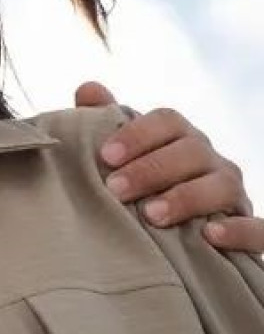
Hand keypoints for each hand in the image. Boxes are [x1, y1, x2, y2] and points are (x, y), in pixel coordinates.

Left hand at [76, 82, 263, 254]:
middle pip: (192, 151)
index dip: (137, 134)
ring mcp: (236, 196)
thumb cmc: (147, 195)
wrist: (184, 244)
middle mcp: (213, 163)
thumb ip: (107, 124)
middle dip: (151, 169)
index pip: (168, 121)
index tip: (105, 156)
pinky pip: (259, 228)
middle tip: (115, 189)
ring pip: (223, 185)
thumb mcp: (126, 162)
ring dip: (187, 198)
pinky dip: (239, 230)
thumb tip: (88, 89)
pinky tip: (210, 236)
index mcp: (183, 141)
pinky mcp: (254, 233)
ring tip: (152, 215)